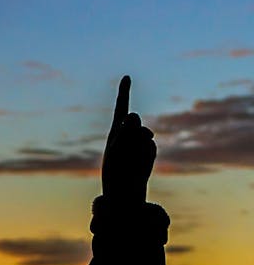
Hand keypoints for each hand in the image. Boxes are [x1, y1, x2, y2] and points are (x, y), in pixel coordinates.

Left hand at [101, 75, 155, 204]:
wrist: (125, 189)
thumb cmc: (114, 169)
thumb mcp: (114, 148)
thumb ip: (124, 130)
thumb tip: (135, 117)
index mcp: (116, 130)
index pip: (121, 107)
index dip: (124, 91)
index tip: (126, 76)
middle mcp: (129, 132)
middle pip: (133, 119)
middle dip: (130, 129)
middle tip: (124, 145)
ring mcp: (141, 140)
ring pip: (144, 133)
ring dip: (136, 146)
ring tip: (129, 159)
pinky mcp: (150, 149)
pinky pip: (151, 146)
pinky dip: (144, 155)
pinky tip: (139, 163)